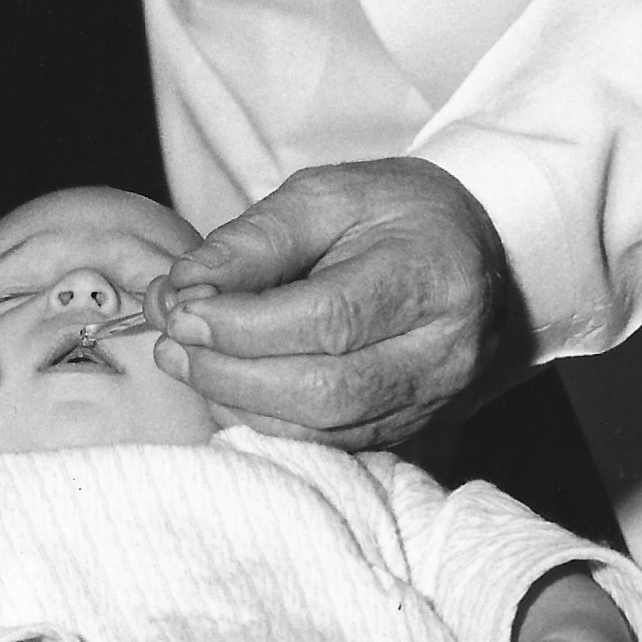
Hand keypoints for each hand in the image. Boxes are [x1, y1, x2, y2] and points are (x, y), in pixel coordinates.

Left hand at [143, 160, 518, 446]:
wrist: (469, 248)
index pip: (330, 317)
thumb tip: (184, 287)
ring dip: (241, 404)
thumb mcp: (326, 195)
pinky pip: (332, 446)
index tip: (181, 312)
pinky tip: (229, 389)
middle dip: (232, 373)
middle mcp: (445, 351)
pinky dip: (268, 424)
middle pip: (327, 389)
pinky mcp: (414, 430)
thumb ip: (254, 240)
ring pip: (326, 430)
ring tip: (188, 363)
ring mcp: (435, 401)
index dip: (244, 324)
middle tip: (172, 344)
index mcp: (431, 274)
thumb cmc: (391, 212)